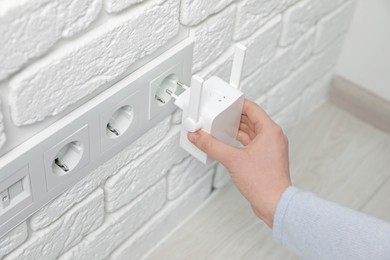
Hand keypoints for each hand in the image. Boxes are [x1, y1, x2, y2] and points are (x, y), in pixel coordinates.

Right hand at [187, 99, 290, 226]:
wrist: (274, 204)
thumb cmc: (265, 183)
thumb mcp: (232, 160)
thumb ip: (212, 146)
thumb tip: (199, 137)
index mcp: (271, 131)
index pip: (252, 108)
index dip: (236, 104)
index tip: (225, 102)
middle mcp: (273, 138)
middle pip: (250, 120)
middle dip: (233, 118)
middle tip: (219, 116)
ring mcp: (270, 149)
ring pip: (250, 133)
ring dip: (236, 130)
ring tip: (220, 129)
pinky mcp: (266, 159)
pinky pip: (251, 144)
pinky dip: (239, 142)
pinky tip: (228, 144)